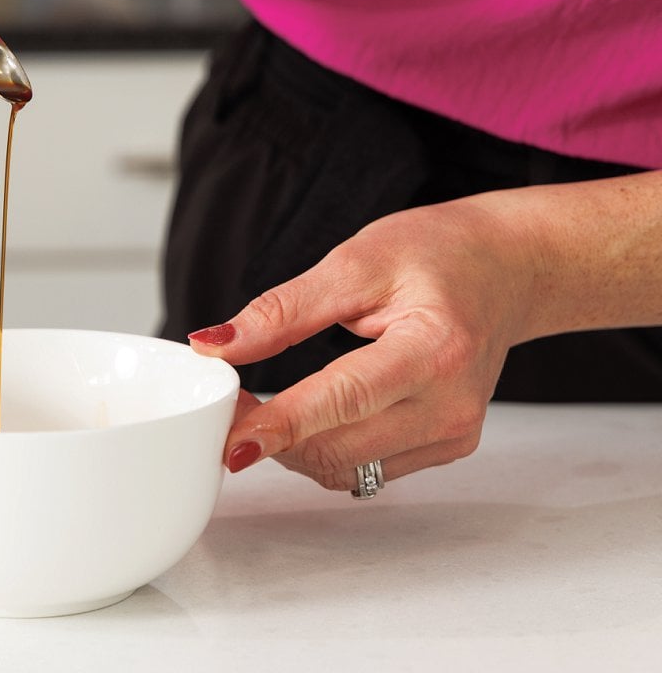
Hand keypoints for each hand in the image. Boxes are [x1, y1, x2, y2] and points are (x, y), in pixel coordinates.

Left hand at [190, 193, 541, 489]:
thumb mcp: (354, 262)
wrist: (507, 270)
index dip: (281, 424)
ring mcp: (452, 434)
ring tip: (262, 408)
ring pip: (347, 469)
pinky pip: (367, 469)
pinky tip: (306, 419)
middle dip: (273, 436)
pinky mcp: (446, 447)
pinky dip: (323, 451)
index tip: (230, 438)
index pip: (344, 400)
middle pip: (339, 448)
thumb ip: (282, 311)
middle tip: (230, 402)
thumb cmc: (440, 255)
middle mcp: (450, 405)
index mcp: (434, 350)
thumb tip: (216, 345)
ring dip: (292, 449)